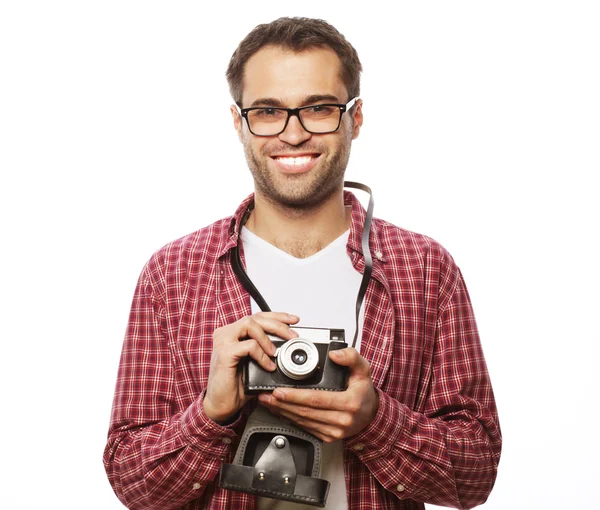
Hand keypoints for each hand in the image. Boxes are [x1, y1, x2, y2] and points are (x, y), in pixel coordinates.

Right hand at [203, 312, 298, 423]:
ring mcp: (223, 341)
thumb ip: (265, 349)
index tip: (293, 320)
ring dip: (268, 337)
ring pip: (250, 324)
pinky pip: (249, 345)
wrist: (222, 404)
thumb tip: (288, 343)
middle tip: (292, 335)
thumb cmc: (237, 385)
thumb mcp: (255, 363)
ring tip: (276, 352)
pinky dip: (262, 355)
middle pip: (255, 317)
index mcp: (234, 333)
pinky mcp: (224, 353)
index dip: (277, 316)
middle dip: (278, 324)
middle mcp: (226, 333)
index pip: (257, 316)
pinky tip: (268, 365)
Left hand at [258, 348, 378, 441]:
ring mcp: (334, 431)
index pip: (317, 399)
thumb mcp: (363, 370)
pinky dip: (291, 419)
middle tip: (266, 395)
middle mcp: (341, 420)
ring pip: (303, 421)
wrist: (371, 414)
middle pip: (305, 412)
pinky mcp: (328, 437)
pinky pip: (306, 428)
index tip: (279, 391)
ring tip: (268, 402)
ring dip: (283, 412)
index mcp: (349, 403)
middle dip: (283, 404)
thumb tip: (334, 354)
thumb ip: (351, 357)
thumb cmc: (364, 392)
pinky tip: (280, 411)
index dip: (295, 396)